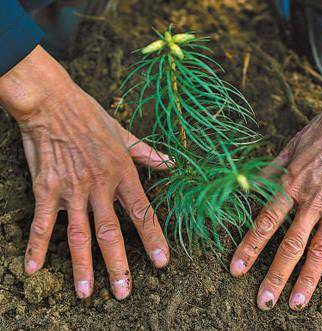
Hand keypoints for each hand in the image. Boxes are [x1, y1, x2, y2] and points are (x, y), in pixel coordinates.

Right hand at [0, 46, 169, 299]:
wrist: (53, 102)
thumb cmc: (90, 116)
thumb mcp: (124, 133)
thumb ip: (147, 153)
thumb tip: (170, 163)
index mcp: (122, 172)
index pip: (142, 212)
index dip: (153, 238)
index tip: (161, 262)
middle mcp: (99, 185)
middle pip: (110, 232)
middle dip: (118, 265)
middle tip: (123, 292)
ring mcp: (71, 189)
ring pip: (78, 234)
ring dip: (83, 266)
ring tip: (87, 293)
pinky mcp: (45, 189)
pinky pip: (40, 223)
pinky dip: (35, 247)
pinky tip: (32, 269)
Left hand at [230, 91, 321, 309]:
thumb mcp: (290, 145)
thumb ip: (270, 170)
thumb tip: (248, 185)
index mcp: (291, 184)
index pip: (265, 222)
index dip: (249, 248)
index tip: (237, 269)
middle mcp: (312, 200)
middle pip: (290, 245)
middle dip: (275, 276)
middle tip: (263, 302)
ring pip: (320, 251)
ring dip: (307, 280)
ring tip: (296, 304)